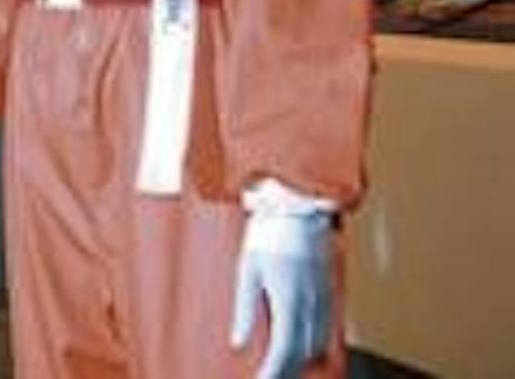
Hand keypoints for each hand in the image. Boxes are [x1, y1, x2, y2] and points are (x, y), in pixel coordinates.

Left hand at [230, 212, 331, 378]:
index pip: (283, 353)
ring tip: (281, 366)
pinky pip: (325, 327)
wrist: (298, 205)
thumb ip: (244, 309)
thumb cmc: (269, 232)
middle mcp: (310, 305)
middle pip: (302, 355)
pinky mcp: (328, 288)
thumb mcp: (248, 268)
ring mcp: (323, 297)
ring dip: (300, 359)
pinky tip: (302, 343)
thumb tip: (237, 341)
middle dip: (285, 371)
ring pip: (317, 345)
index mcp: (288, 302)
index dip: (272, 374)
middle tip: (267, 377)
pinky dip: (314, 343)